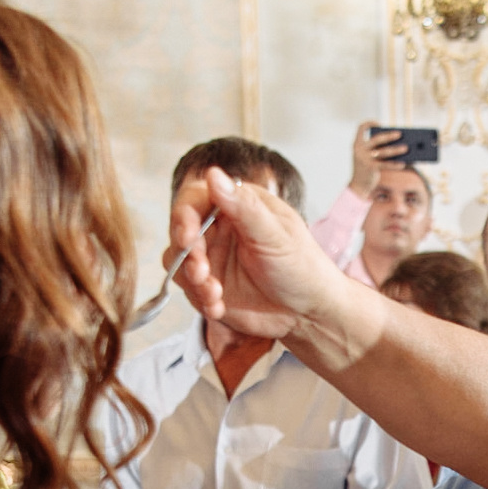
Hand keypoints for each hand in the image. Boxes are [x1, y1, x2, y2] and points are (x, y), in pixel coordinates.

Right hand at [171, 167, 352, 341]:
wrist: (309, 314)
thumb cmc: (302, 268)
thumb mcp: (276, 236)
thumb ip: (244, 207)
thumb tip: (214, 174)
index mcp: (236, 205)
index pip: (195, 199)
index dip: (184, 215)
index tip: (188, 236)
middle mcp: (218, 228)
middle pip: (181, 230)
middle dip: (187, 254)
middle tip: (202, 272)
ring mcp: (211, 257)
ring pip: (178, 260)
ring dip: (192, 279)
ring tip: (215, 294)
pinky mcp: (208, 284)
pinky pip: (188, 288)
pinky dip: (199, 299)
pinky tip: (219, 307)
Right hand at [348, 122, 407, 196]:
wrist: (358, 185)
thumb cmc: (367, 169)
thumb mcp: (369, 157)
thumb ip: (378, 149)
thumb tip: (397, 144)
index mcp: (357, 144)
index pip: (361, 128)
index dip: (369, 123)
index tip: (379, 123)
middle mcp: (359, 149)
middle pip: (377, 139)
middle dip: (389, 136)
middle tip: (400, 134)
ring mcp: (364, 158)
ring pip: (384, 152)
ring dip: (396, 150)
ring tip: (406, 148)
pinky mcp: (371, 168)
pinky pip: (386, 165)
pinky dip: (395, 164)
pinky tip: (403, 164)